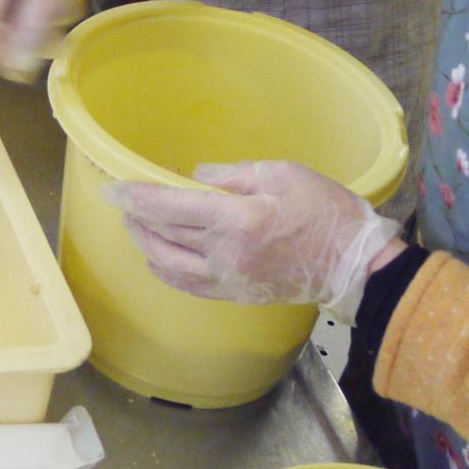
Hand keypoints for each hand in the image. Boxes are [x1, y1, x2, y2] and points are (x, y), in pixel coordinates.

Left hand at [105, 160, 402, 325]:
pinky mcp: (238, 294)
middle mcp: (227, 253)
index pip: (170, 206)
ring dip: (146, 243)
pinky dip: (167, 271)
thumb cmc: (325, 210)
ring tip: (136, 225)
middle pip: (164, 234)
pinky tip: (159, 257)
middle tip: (121, 201)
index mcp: (237, 218)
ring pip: (170, 263)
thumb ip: (231, 175)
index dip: (135, 197)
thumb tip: (192, 179)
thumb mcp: (281, 173)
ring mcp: (231, 278)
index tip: (112, 189)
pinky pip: (190, 286)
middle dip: (136, 217)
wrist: (357, 263)